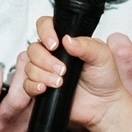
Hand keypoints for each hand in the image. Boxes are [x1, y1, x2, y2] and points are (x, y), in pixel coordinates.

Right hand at [24, 17, 131, 131]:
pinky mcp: (41, 87)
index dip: (45, 32)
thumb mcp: (102, 56)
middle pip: (34, 48)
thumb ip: (86, 45)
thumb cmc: (105, 79)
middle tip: (62, 69)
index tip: (54, 44)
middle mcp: (54, 54)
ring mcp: (46, 70)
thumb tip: (68, 39)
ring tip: (60, 82)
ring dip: (43, 74)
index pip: (46, 26)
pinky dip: (34, 85)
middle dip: (46, 60)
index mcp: (66, 42)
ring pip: (30, 66)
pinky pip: (27, 84)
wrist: (103, 105)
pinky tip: (45, 88)